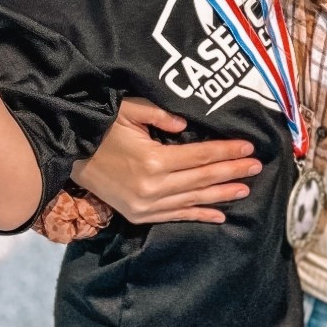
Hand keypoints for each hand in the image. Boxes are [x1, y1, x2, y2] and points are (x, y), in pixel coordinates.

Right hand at [72, 97, 261, 226]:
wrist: (69, 158)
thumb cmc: (100, 130)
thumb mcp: (127, 111)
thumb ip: (159, 114)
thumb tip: (185, 124)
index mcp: (153, 160)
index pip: (201, 156)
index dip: (226, 151)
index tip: (248, 147)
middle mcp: (153, 187)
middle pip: (203, 179)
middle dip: (233, 172)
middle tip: (257, 166)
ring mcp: (147, 205)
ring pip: (194, 200)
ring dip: (222, 194)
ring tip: (246, 188)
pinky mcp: (140, 216)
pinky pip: (176, 216)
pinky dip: (199, 215)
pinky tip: (220, 215)